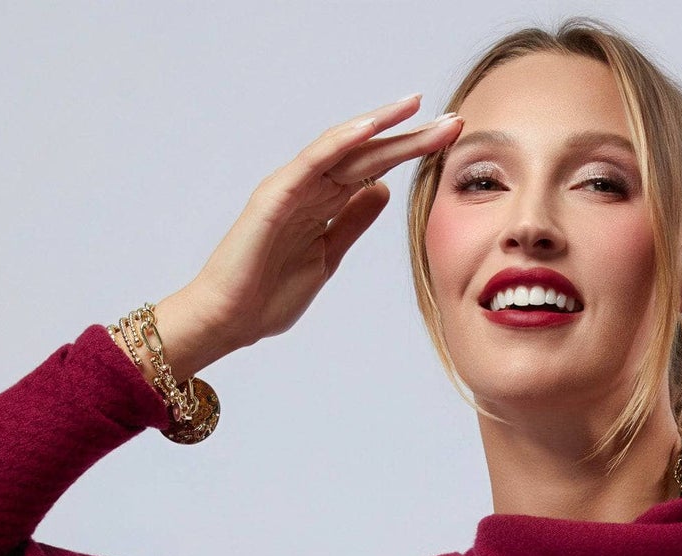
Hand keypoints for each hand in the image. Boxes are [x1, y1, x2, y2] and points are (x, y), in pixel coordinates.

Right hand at [176, 93, 463, 355]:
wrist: (229, 320)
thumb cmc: (268, 294)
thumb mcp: (327, 257)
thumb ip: (351, 222)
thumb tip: (383, 191)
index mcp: (322, 203)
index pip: (375, 170)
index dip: (411, 154)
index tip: (450, 142)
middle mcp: (309, 187)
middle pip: (367, 154)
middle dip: (410, 137)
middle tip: (452, 120)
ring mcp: (291, 188)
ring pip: (343, 148)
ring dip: (381, 127)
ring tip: (416, 108)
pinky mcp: (275, 197)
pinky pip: (311, 162)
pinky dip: (339, 143)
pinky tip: (369, 128)